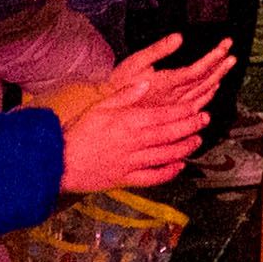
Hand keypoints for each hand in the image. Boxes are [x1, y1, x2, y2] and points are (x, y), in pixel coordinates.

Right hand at [40, 39, 236, 192]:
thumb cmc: (78, 132)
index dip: (183, 112)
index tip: (197, 107)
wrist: (58, 163)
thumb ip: (124, 94)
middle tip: (205, 120)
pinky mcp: (125, 179)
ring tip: (197, 140)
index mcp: (127, 122)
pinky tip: (179, 166)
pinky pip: (152, 178)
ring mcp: (130, 162)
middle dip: (190, 126)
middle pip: (169, 134)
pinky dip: (168, 173)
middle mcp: (133, 142)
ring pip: (165, 155)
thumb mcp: (99, 106)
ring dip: (184, 148)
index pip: (163, 115)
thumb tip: (147, 82)